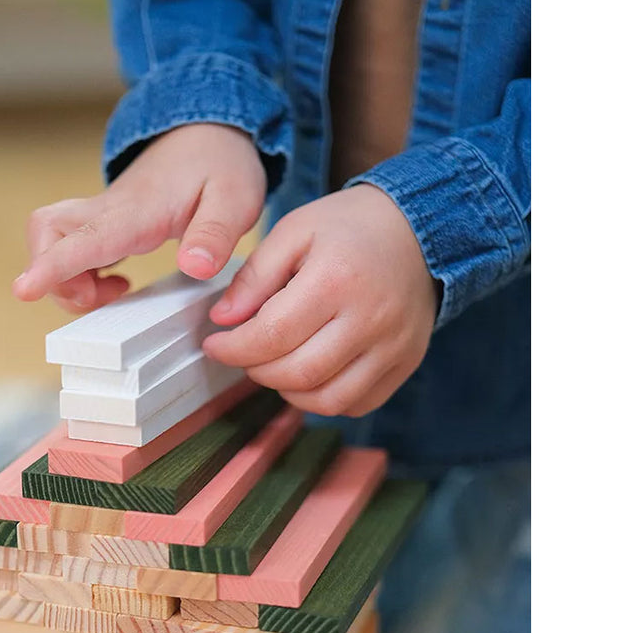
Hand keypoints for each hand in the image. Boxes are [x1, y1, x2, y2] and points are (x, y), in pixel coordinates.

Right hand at [12, 123, 265, 312]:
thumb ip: (215, 234)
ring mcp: (100, 214)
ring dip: (66, 280)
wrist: (207, 131)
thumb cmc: (220, 164)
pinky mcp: (101, 222)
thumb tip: (194, 268)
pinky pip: (66, 247)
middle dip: (55, 277)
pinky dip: (76, 275)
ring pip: (49, 241)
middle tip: (102, 298)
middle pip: (46, 234)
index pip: (84, 237)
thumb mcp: (236, 198)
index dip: (52, 266)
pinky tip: (115, 283)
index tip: (23, 290)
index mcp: (138, 209)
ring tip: (116, 292)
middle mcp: (108, 210)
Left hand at [203, 184, 437, 416]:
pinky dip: (323, 399)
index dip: (233, 348)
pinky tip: (309, 374)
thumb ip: (254, 276)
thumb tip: (223, 320)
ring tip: (275, 364)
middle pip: (298, 373)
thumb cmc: (348, 228)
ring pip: (327, 400)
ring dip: (287, 390)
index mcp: (336, 279)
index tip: (215, 344)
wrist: (418, 230)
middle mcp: (370, 319)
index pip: (272, 335)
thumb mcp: (293, 232)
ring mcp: (394, 347)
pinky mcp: (406, 363)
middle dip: (256, 370)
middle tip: (244, 353)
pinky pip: (357, 403)